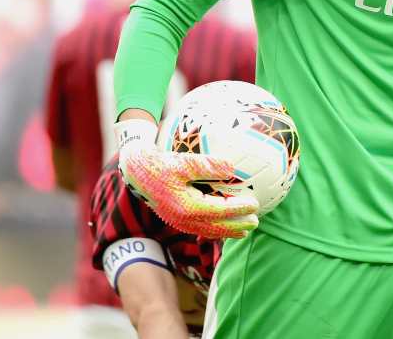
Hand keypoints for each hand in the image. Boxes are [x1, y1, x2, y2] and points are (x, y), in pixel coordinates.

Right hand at [115, 119, 258, 238]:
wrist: (137, 171)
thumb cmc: (161, 164)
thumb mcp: (185, 162)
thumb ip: (208, 166)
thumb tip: (232, 168)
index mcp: (188, 207)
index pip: (221, 211)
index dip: (239, 209)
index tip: (255, 204)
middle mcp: (183, 219)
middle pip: (217, 227)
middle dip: (237, 226)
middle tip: (256, 222)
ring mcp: (178, 222)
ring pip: (208, 231)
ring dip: (227, 231)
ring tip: (244, 230)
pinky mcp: (175, 219)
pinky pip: (199, 228)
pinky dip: (214, 229)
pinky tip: (223, 226)